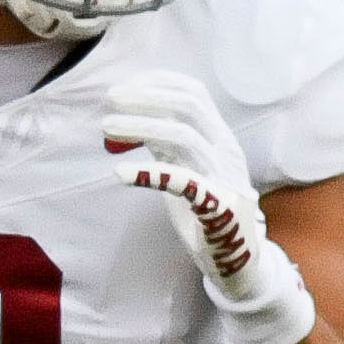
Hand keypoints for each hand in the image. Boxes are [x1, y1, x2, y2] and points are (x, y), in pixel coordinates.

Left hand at [104, 71, 312, 343]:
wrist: (237, 260)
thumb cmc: (206, 213)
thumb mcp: (186, 171)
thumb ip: (167, 148)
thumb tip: (135, 122)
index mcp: (219, 138)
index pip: (194, 94)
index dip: (158, 83)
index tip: (124, 86)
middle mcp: (225, 151)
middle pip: (188, 108)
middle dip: (146, 98)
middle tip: (109, 99)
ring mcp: (223, 176)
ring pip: (183, 137)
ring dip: (140, 126)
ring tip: (106, 127)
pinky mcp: (216, 206)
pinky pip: (183, 182)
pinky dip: (149, 174)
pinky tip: (120, 173)